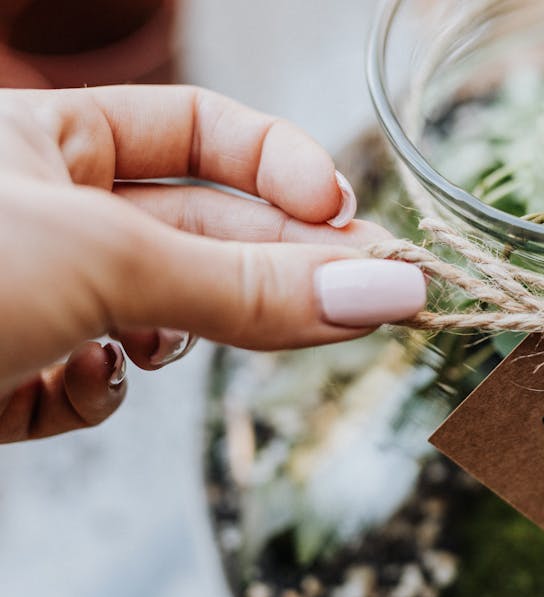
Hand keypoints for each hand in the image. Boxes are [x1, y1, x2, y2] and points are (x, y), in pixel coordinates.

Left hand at [0, 85, 424, 442]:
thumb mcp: (103, 260)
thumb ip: (245, 284)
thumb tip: (382, 292)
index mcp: (47, 139)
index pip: (200, 130)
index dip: (280, 164)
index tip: (341, 212)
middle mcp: (49, 211)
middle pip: (201, 232)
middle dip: (276, 267)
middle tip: (369, 295)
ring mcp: (36, 296)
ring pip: (160, 315)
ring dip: (180, 338)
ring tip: (178, 346)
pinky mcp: (18, 373)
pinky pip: (98, 382)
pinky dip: (100, 393)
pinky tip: (83, 381)